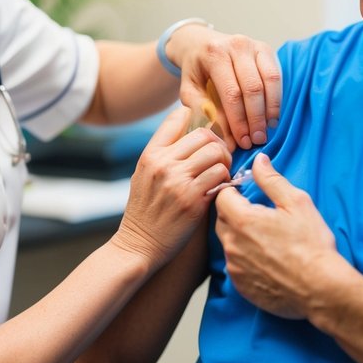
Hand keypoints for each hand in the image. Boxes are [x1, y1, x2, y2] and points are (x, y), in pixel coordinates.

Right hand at [113, 107, 231, 266]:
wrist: (138, 245)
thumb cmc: (145, 210)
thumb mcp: (143, 175)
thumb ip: (163, 153)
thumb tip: (190, 128)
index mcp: (150, 154)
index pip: (178, 117)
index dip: (197, 120)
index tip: (204, 136)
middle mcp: (163, 164)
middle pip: (204, 134)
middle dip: (217, 145)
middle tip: (219, 159)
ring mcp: (177, 181)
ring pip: (215, 153)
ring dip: (224, 162)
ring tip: (220, 174)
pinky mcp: (193, 200)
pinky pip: (220, 176)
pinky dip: (224, 180)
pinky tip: (219, 188)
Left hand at [165, 24, 280, 149]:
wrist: (200, 43)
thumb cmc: (196, 71)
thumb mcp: (190, 91)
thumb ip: (205, 113)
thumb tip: (227, 140)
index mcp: (215, 54)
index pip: (231, 93)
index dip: (239, 120)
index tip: (243, 141)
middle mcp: (237, 45)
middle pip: (253, 87)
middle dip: (256, 118)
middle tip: (257, 140)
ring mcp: (254, 45)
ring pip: (270, 80)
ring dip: (270, 109)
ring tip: (266, 130)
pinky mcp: (266, 49)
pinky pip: (277, 76)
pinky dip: (276, 98)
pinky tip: (272, 116)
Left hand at [214, 153, 342, 318]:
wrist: (321, 288)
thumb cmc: (312, 244)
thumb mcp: (296, 203)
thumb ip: (272, 179)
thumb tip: (258, 160)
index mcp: (243, 220)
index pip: (221, 196)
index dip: (233, 191)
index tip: (246, 193)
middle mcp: (232, 244)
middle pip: (221, 219)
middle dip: (234, 213)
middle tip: (259, 215)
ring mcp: (234, 267)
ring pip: (227, 244)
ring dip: (239, 237)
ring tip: (265, 240)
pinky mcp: (240, 286)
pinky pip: (235, 266)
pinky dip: (244, 260)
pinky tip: (266, 260)